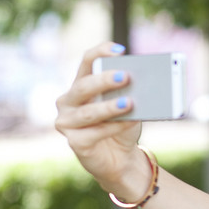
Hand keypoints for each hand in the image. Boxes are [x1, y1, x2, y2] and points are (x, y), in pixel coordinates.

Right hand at [55, 43, 144, 193]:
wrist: (120, 158)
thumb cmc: (122, 127)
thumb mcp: (129, 108)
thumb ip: (130, 95)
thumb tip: (142, 88)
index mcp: (80, 86)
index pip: (86, 62)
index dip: (100, 53)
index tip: (120, 50)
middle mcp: (68, 102)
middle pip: (83, 86)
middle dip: (104, 80)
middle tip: (125, 76)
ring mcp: (67, 122)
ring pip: (88, 112)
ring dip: (110, 107)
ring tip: (129, 103)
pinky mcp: (75, 143)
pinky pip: (95, 133)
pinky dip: (114, 126)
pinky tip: (129, 122)